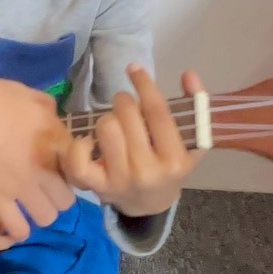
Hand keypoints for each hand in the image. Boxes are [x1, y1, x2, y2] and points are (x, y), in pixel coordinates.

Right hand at [0, 70, 74, 241]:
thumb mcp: (21, 91)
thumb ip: (44, 108)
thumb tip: (53, 119)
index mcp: (52, 136)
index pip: (77, 167)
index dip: (67, 172)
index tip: (56, 172)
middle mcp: (43, 164)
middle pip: (66, 199)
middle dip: (55, 197)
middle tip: (41, 192)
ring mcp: (21, 185)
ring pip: (47, 218)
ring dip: (38, 215)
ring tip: (26, 209)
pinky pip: (19, 228)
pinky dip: (17, 229)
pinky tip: (10, 223)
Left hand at [63, 66, 203, 217]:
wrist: (150, 205)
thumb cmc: (170, 166)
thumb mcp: (191, 140)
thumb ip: (194, 104)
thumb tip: (188, 74)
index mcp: (174, 159)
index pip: (157, 112)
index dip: (144, 84)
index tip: (134, 69)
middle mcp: (147, 171)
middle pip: (127, 115)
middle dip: (124, 101)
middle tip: (126, 106)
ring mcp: (120, 180)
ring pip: (105, 127)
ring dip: (107, 118)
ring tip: (115, 124)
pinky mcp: (97, 186)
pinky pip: (78, 159)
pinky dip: (79, 144)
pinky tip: (89, 140)